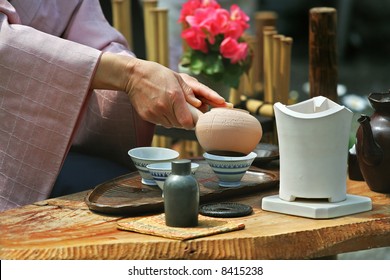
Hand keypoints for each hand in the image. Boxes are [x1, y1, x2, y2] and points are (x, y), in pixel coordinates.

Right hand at [92, 53, 229, 128]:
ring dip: (175, 119)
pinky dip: (164, 118)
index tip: (194, 117)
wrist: (133, 76)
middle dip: (185, 119)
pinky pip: (161, 123)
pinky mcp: (147, 117)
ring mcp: (154, 113)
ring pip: (171, 125)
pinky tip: (161, 106)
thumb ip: (189, 93)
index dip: (193, 122)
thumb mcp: (177, 78)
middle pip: (181, 124)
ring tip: (171, 106)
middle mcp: (164, 107)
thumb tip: (199, 105)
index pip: (188, 122)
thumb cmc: (157, 74)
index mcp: (174, 97)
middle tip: (183, 110)